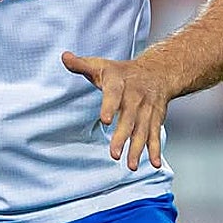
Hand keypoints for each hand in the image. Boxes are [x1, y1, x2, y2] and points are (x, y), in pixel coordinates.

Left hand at [62, 52, 175, 170]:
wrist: (158, 71)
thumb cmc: (122, 71)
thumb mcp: (101, 64)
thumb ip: (81, 64)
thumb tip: (64, 57)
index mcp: (120, 82)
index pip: (114, 94)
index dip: (110, 106)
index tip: (105, 120)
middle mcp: (136, 96)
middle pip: (129, 118)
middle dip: (122, 136)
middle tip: (114, 154)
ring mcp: (147, 109)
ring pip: (143, 130)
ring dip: (138, 149)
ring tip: (131, 165)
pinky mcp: (156, 118)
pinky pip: (156, 134)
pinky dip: (155, 149)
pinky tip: (153, 163)